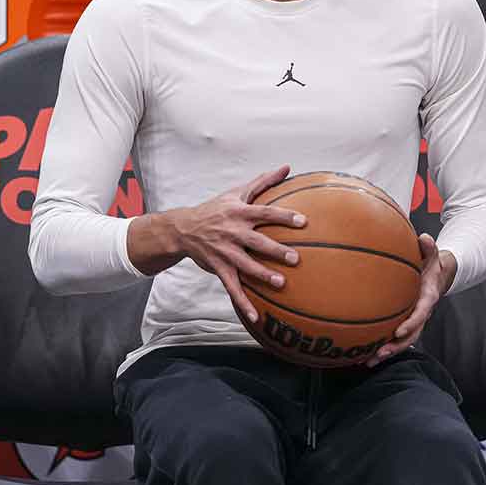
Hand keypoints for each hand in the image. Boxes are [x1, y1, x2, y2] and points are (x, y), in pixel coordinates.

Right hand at [167, 165, 307, 324]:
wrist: (183, 228)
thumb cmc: (215, 209)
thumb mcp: (236, 192)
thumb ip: (264, 181)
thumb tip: (287, 167)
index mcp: (239, 212)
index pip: (265, 213)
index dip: (283, 217)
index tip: (302, 221)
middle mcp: (233, 232)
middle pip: (257, 242)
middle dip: (276, 250)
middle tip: (296, 258)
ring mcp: (225, 252)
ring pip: (245, 265)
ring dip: (263, 275)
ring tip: (281, 283)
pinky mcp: (219, 268)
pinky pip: (232, 287)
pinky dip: (243, 303)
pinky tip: (256, 317)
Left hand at [365, 233, 454, 367]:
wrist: (436, 276)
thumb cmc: (430, 264)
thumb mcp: (432, 255)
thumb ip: (429, 248)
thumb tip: (424, 238)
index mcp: (428, 298)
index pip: (421, 314)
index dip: (411, 324)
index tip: (399, 332)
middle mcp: (421, 314)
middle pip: (411, 335)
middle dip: (396, 346)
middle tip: (380, 353)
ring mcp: (413, 321)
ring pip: (402, 342)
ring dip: (386, 352)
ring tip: (368, 361)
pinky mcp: (404, 323)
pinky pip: (393, 338)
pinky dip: (381, 347)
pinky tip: (362, 354)